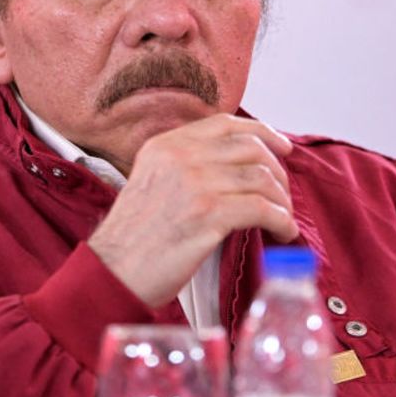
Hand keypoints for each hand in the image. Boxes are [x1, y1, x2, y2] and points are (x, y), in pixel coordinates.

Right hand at [87, 115, 296, 306]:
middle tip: (282, 196)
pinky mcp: (208, 214)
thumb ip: (186, 166)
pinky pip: (262, 208)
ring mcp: (194, 183)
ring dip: (282, 200)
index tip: (282, 147)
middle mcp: (180, 157)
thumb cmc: (135, 238)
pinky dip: (281, 220)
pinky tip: (282, 233)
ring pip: (261, 177)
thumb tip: (236, 168)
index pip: (225, 124)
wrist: (113, 272)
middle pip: (251, 149)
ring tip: (282, 218)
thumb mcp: (152, 182)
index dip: (262, 132)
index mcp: (165, 145)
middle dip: (277, 172)